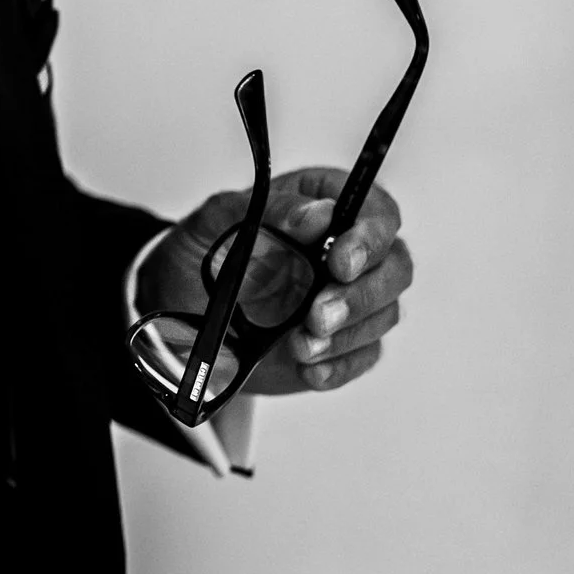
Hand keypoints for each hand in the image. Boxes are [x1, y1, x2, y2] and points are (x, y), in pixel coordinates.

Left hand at [137, 168, 414, 394]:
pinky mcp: (343, 342)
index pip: (377, 211)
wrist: (178, 312)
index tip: (338, 261)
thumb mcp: (215, 220)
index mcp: (323, 204)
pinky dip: (339, 366)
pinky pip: (363, 356)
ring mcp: (349, 298)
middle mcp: (346, 250)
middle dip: (361, 295)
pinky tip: (308, 369)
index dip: (369, 236)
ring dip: (346, 334)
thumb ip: (268, 210)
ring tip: (298, 346)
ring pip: (384, 314)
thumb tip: (320, 215)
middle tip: (316, 315)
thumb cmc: (200, 254)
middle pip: (395, 267)